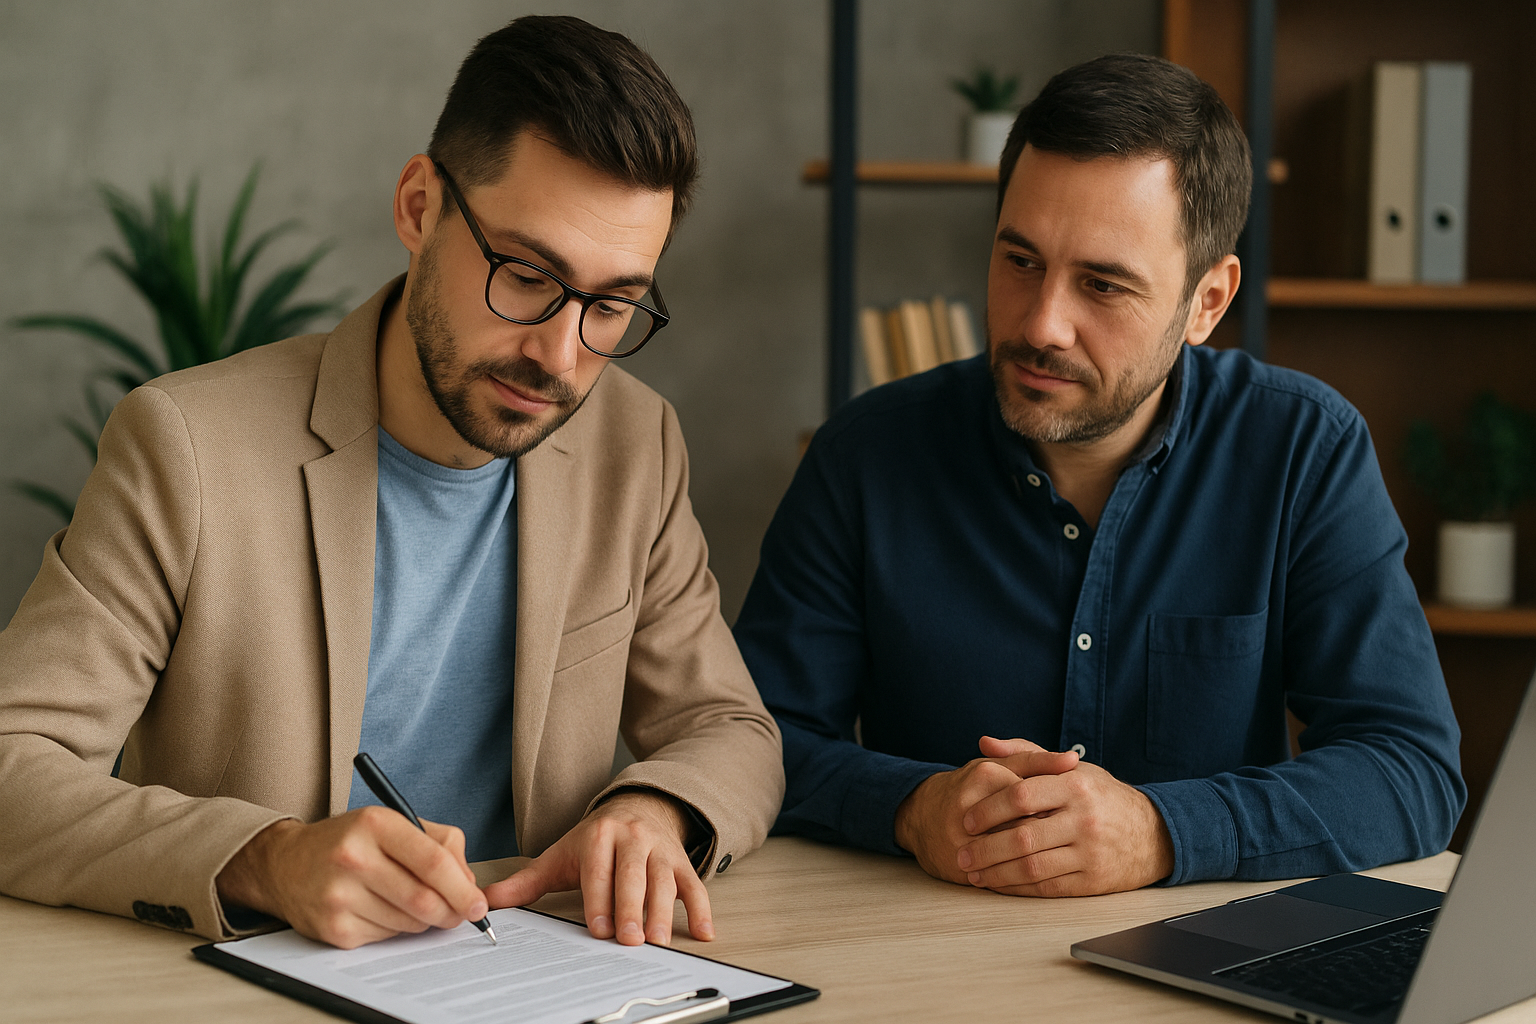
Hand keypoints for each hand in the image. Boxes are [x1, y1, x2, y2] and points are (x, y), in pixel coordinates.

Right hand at [215, 806, 486, 948]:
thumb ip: (440, 844)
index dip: (463, 888)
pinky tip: (381, 910)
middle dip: (452, 912)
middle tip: (460, 914)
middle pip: (424, 899)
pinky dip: (395, 929)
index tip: (479, 903)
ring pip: (409, 923)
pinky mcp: (333, 928)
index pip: (433, 862)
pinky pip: (386, 937)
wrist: (284, 864)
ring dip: (423, 920)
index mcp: (375, 824)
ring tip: (411, 903)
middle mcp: (353, 858)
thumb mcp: (393, 823)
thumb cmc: (349, 841)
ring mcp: (340, 896)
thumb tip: (468, 884)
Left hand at [483, 791, 711, 946]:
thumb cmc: (594, 841)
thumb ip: (524, 882)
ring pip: (665, 881)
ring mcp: (660, 849)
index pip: (598, 871)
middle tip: (630, 939)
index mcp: (598, 836)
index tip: (599, 928)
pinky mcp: (682, 861)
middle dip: (632, 908)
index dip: (599, 900)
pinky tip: (704, 933)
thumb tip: (484, 902)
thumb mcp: (559, 855)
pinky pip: (695, 885)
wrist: (637, 808)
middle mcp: (633, 838)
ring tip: (659, 940)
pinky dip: (702, 910)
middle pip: (633, 875)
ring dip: (664, 912)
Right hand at [893, 737, 1078, 884]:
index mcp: (984, 776)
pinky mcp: (960, 866)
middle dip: (1053, 836)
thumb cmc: (970, 788)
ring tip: (1056, 854)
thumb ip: (1037, 760)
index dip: (1058, 807)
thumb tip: (1073, 759)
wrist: (922, 817)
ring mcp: (962, 840)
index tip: (1070, 813)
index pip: (1034, 795)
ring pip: (1016, 855)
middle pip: (1027, 826)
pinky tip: (1038, 872)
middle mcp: (970, 808)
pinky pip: (1002, 877)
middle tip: (1069, 838)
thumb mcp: (999, 766)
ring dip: (1041, 858)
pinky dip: (1023, 877)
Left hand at [956, 735, 1174, 895]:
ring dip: (996, 873)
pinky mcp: (1092, 881)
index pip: (1022, 795)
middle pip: (1023, 836)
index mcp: (1075, 785)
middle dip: (985, 848)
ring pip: (1032, 867)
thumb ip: (1027, 754)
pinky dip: (1017, 889)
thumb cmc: (1101, 796)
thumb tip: (985, 743)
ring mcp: (1089, 852)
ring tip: (973, 873)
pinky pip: (1046, 888)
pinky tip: (999, 884)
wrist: (1152, 834)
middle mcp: (1083, 819)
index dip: (989, 809)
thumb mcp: (1071, 769)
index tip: (967, 819)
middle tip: (962, 853)